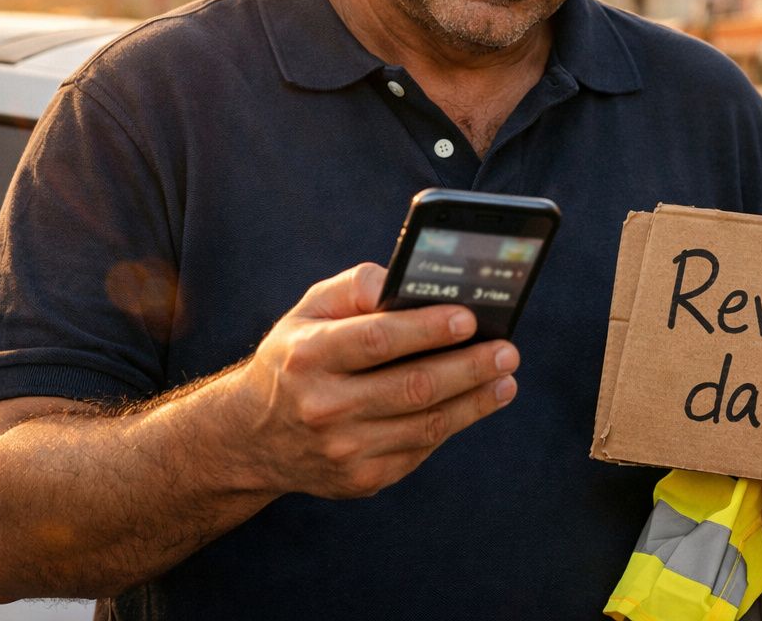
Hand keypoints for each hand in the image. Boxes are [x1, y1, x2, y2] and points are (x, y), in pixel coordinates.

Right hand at [232, 263, 518, 499]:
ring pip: (426, 425)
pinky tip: (476, 402)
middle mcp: (323, 406)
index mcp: (309, 356)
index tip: (468, 317)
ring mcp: (343, 450)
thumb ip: (357, 286)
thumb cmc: (298, 356)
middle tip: (507, 351)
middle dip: (468, 367)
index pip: (376, 340)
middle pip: (412, 387)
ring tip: (505, 378)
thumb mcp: (309, 311)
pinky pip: (420, 449)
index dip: (427, 329)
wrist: (253, 436)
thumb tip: (405, 281)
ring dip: (475, 401)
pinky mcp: (361, 480)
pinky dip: (453, 423)